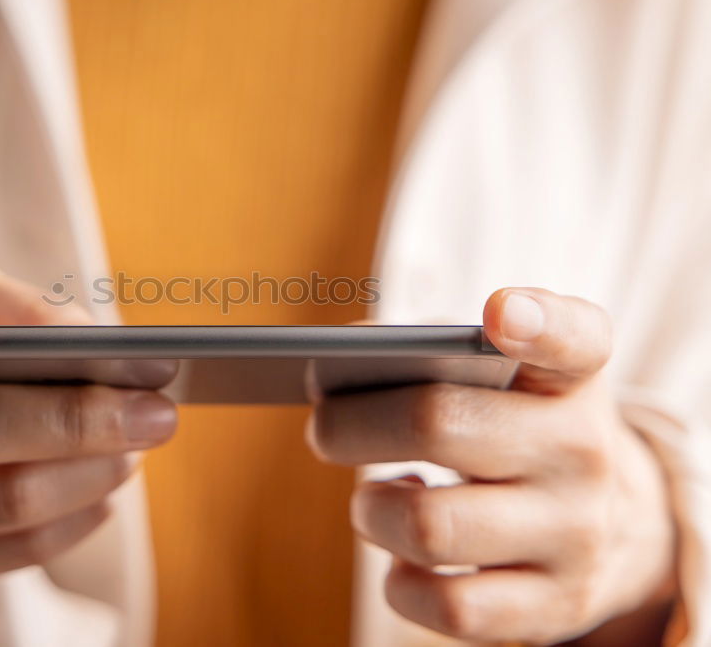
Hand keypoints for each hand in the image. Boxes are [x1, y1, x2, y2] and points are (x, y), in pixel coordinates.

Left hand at [308, 288, 675, 643]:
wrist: (598, 523)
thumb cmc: (510, 425)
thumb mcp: (496, 375)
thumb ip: (428, 348)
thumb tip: (340, 361)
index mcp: (572, 374)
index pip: (572, 337)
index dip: (536, 323)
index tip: (498, 313)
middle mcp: (584, 449)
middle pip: (436, 424)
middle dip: (349, 426)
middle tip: (323, 428)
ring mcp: (575, 534)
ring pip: (428, 527)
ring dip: (370, 512)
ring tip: (369, 500)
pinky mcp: (553, 604)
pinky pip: (448, 607)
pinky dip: (401, 583)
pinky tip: (404, 558)